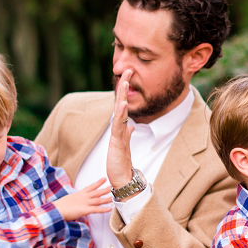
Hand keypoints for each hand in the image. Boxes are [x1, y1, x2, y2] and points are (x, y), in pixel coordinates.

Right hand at [53, 178, 111, 220]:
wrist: (56, 209)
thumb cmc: (61, 206)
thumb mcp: (70, 199)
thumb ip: (76, 200)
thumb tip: (78, 201)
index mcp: (80, 194)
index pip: (91, 187)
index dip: (98, 183)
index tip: (104, 178)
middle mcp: (84, 197)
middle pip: (97, 192)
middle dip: (106, 189)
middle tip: (113, 186)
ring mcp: (85, 203)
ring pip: (99, 200)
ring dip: (107, 199)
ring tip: (114, 197)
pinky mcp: (85, 210)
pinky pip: (96, 209)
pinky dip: (103, 209)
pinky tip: (109, 208)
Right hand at [106, 69, 135, 191]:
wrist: (120, 177)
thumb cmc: (121, 162)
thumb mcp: (126, 144)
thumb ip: (127, 134)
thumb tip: (131, 126)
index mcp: (121, 126)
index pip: (123, 104)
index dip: (126, 91)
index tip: (129, 76)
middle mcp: (118, 127)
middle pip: (120, 103)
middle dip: (124, 87)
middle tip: (127, 70)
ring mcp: (117, 133)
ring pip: (119, 111)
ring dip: (122, 97)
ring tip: (124, 83)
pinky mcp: (117, 141)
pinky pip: (118, 125)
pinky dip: (120, 115)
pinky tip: (123, 105)